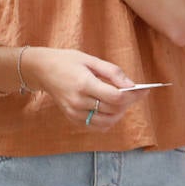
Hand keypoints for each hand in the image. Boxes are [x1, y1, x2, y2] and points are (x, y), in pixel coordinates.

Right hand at [25, 48, 144, 131]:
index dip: (132, 95)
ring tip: (122, 101)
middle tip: (136, 93)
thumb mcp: (90, 59)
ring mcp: (74, 112)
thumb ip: (112, 72)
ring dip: (120, 112)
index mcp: (84, 84)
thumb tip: (132, 84)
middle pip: (114, 109)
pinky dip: (108, 120)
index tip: (143, 90)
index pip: (116, 97)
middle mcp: (78, 101)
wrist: (42, 70)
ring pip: (107, 121)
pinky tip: (110, 109)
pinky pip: (97, 126)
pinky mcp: (72, 118)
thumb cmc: (67, 61)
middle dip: (129, 102)